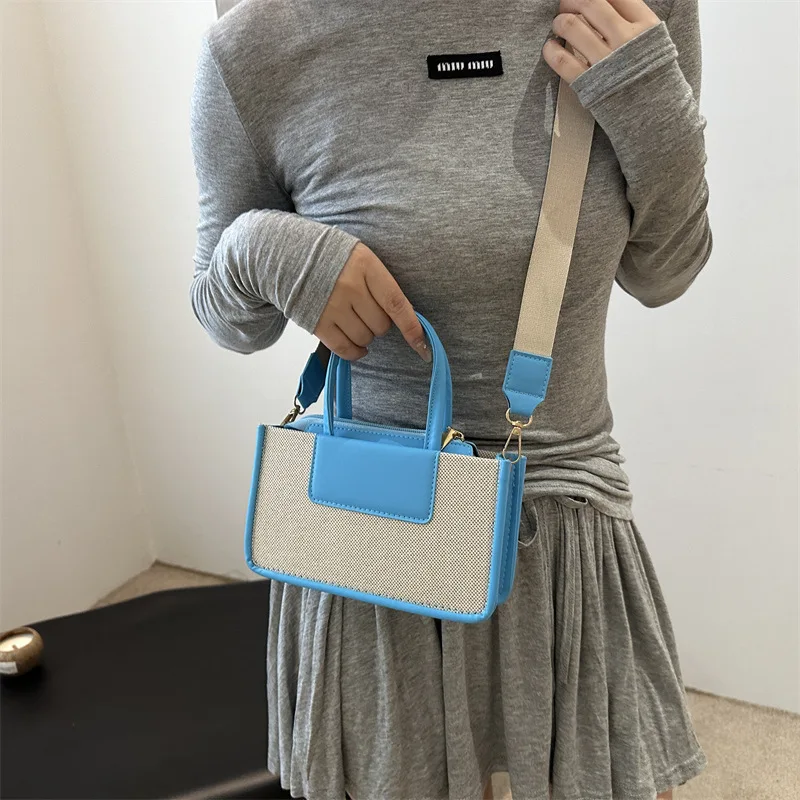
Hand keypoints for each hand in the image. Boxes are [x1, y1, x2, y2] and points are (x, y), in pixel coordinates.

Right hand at [314, 242, 430, 361]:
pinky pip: (344, 347)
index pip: (396, 302)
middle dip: (381, 324)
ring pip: (365, 337)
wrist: (291, 254)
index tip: (423, 345)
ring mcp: (332, 306)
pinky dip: (355, 352)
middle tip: (367, 310)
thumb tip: (406, 317)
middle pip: (381, 324)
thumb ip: (381, 283)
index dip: (411, 327)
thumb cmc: (334, 258)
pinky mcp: (317, 322)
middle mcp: (350, 287)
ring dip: (367, 336)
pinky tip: (358, 347)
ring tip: (356, 320)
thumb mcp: (362, 258)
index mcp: (366, 266)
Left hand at [542, 0, 660, 82]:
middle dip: (572, 1)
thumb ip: (633, 22)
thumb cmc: (653, 80)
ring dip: (559, 22)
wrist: (656, 118)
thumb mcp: (654, 42)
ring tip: (558, 25)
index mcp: (646, 25)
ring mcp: (606, 62)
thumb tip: (606, 6)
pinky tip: (550, 47)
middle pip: (590, 3)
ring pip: (571, 26)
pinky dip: (551, 50)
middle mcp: (626, 39)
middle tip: (566, 5)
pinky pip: (562, 61)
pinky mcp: (589, 84)